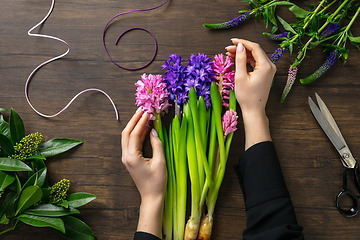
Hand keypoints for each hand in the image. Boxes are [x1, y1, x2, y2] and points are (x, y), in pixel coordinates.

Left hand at [121, 108, 166, 237]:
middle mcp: (126, 156)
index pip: (134, 134)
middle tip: (142, 109)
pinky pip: (131, 143)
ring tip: (142, 115)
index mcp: (131, 157)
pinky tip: (144, 128)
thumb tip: (154, 130)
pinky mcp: (130, 160)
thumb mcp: (160, 162)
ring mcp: (126, 158)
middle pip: (126, 133)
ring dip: (134, 126)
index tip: (147, 112)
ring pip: (127, 137)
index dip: (141, 121)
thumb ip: (157, 144)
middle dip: (134, 120)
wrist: (151, 197)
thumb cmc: (157, 182)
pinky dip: (136, 134)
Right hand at [226, 39, 275, 148]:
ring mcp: (269, 70)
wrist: (254, 110)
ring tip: (230, 53)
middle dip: (241, 48)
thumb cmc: (247, 97)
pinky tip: (237, 59)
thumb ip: (240, 60)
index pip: (254, 48)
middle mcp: (270, 66)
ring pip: (255, 56)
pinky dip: (247, 60)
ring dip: (243, 54)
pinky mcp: (265, 74)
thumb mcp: (240, 77)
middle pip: (255, 51)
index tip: (232, 41)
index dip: (243, 42)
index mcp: (266, 66)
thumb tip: (239, 46)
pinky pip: (256, 63)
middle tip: (228, 48)